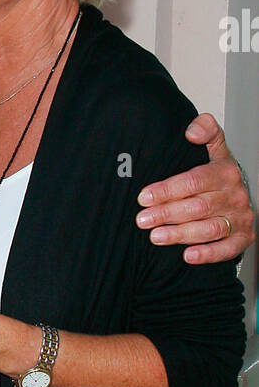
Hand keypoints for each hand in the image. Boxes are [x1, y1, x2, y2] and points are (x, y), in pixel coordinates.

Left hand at [136, 113, 254, 263]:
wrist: (241, 194)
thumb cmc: (219, 174)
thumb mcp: (213, 148)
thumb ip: (206, 131)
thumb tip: (192, 130)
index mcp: (225, 172)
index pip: (193, 181)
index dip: (167, 190)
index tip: (143, 197)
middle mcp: (234, 195)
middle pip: (197, 207)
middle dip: (166, 214)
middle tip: (142, 219)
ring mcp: (240, 218)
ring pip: (209, 229)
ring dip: (180, 234)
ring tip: (155, 237)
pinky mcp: (243, 238)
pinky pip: (227, 249)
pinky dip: (208, 254)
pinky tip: (187, 256)